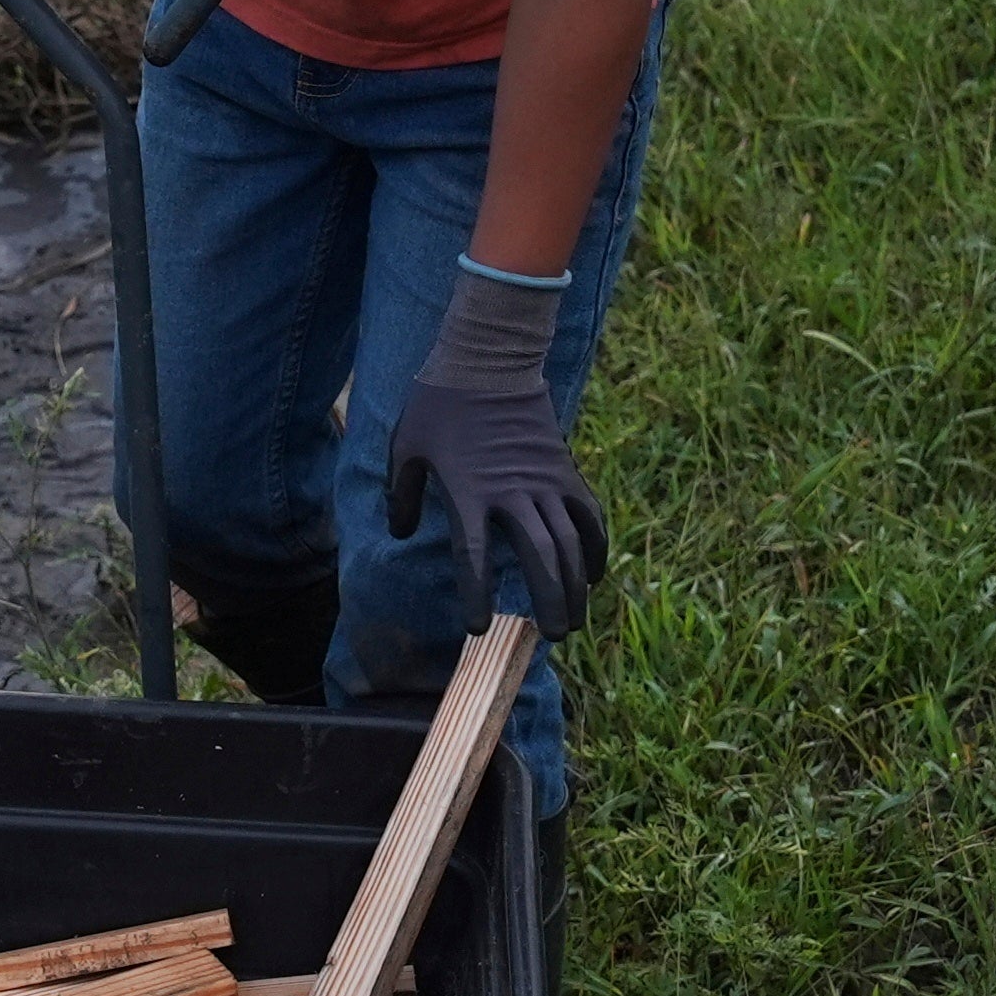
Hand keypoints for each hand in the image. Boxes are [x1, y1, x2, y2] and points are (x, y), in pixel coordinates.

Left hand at [384, 367, 609, 636]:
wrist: (488, 358)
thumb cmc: (439, 403)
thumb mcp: (405, 446)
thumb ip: (400, 495)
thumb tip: (400, 534)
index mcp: (469, 490)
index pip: (474, 554)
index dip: (477, 592)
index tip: (478, 627)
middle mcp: (512, 490)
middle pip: (540, 555)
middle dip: (549, 600)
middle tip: (553, 637)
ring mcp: (544, 480)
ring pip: (570, 541)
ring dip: (576, 585)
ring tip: (575, 620)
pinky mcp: (564, 469)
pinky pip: (588, 515)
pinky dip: (595, 547)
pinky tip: (593, 576)